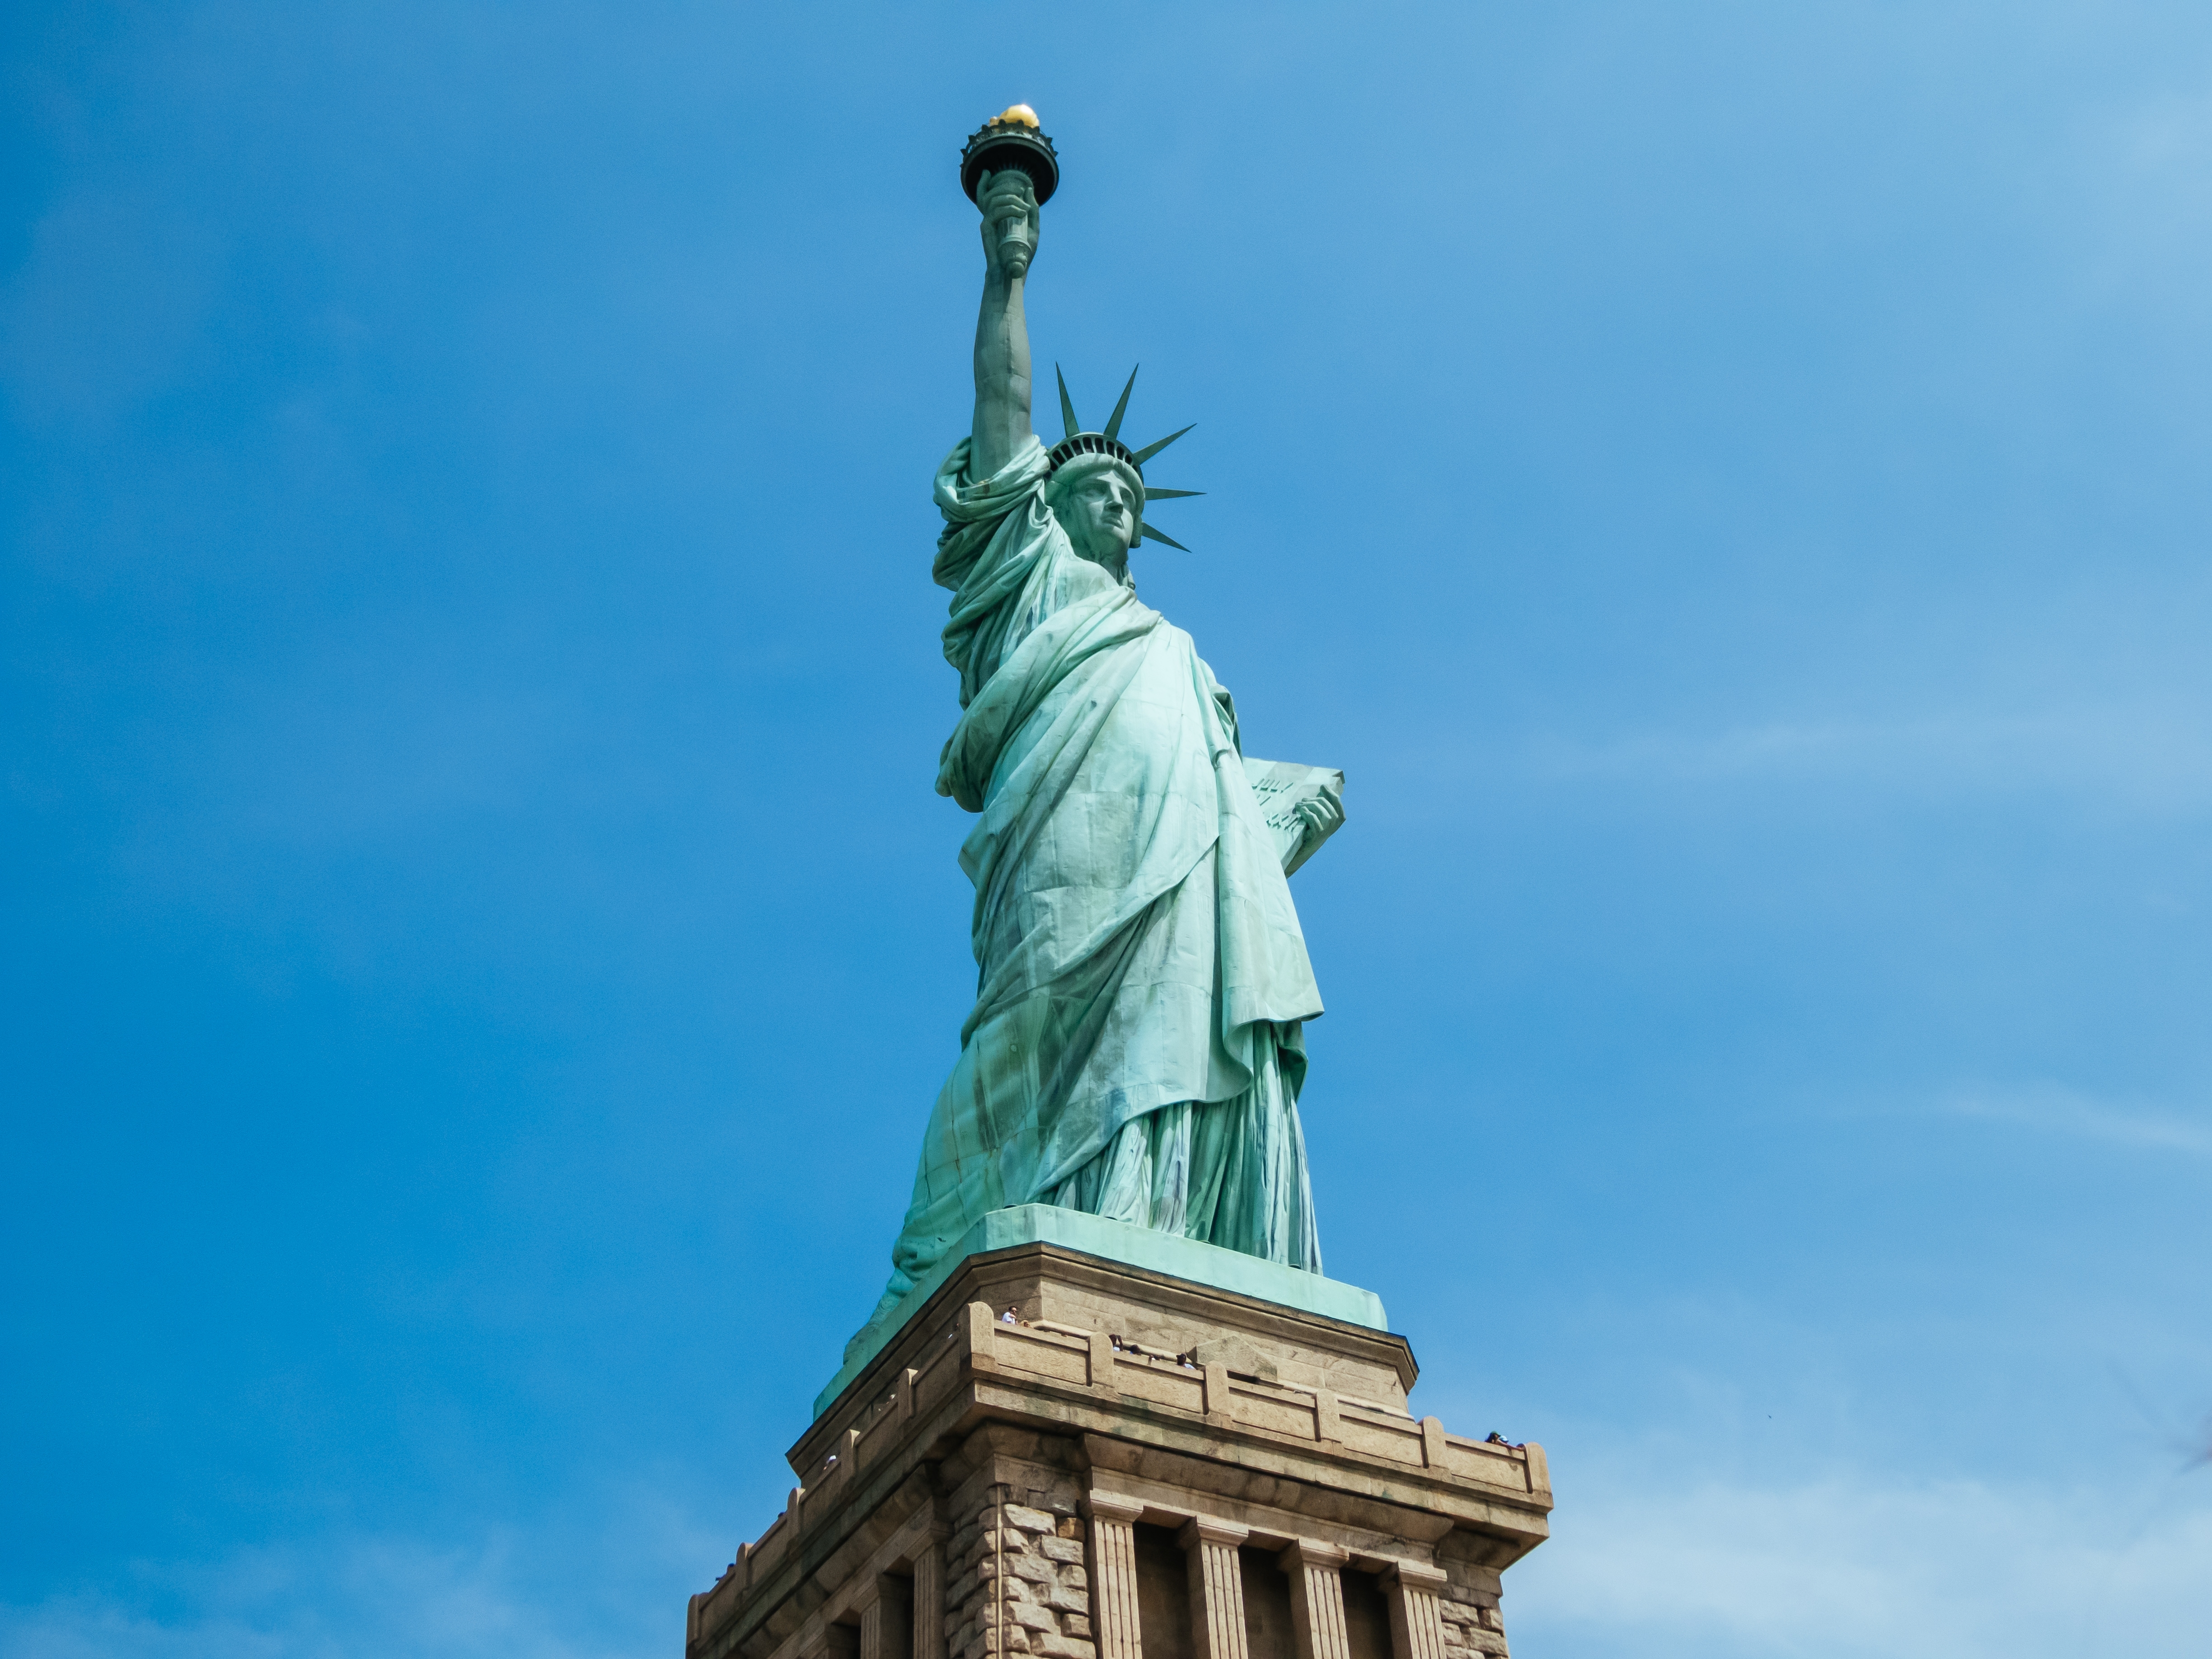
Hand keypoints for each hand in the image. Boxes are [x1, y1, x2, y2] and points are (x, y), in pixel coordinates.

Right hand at [978, 168, 1039, 282]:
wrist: (1013, 271)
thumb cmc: (1022, 253)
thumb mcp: (1032, 228)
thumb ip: (1032, 209)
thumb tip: (1028, 189)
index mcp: (996, 217)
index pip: (984, 195)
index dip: (982, 182)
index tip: (988, 172)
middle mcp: (989, 218)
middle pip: (990, 193)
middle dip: (1006, 187)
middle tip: (1020, 192)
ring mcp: (986, 223)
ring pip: (993, 199)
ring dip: (1010, 199)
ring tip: (1024, 207)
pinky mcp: (986, 229)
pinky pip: (995, 212)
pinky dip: (1009, 208)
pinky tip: (1020, 212)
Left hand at [1282, 785, 1343, 874]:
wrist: (1303, 848)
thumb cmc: (1311, 830)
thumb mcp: (1321, 817)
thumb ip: (1324, 805)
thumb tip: (1323, 787)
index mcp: (1339, 818)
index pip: (1336, 801)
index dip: (1329, 792)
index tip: (1322, 786)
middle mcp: (1335, 823)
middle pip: (1325, 803)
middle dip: (1312, 799)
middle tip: (1302, 800)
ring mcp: (1327, 829)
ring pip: (1318, 809)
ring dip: (1307, 805)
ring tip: (1298, 805)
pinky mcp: (1318, 833)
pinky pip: (1312, 817)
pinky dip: (1305, 812)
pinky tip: (1300, 811)